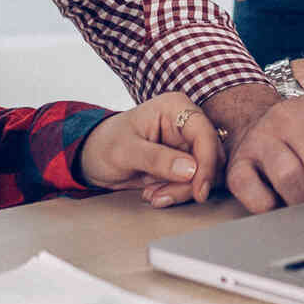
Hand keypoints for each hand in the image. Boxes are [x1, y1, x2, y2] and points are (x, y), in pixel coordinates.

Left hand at [77, 93, 224, 203]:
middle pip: (210, 157)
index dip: (207, 163)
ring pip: (205, 174)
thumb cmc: (105, 144)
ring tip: (152, 195)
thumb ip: (156, 158)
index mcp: (175, 107)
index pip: (205, 134)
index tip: (198, 190)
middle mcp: (186, 124)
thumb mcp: (125, 151)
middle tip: (161, 196)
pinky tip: (154, 194)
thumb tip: (191, 169)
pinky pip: (193, 184)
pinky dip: (177, 194)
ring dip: (181, 191)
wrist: (94, 158)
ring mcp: (187, 145)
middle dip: (189, 183)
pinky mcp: (185, 164)